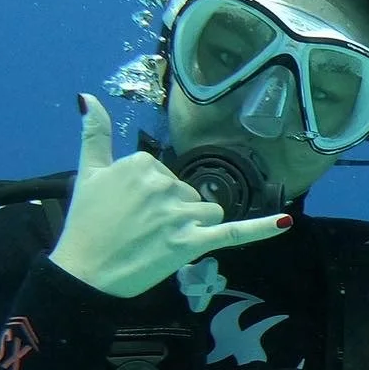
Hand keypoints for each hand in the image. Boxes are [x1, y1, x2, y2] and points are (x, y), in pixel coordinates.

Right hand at [50, 95, 288, 296]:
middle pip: (190, 194)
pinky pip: (233, 232)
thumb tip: (89, 97)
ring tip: (160, 241)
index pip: (166, 174)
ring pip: (208, 212)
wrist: (84, 272)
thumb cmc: (85, 224)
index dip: (153, 196)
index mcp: (143, 165)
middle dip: (173, 212)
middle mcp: (164, 186)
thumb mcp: (88, 173)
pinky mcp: (192, 243)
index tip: (131, 211)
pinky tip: (285, 221)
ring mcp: (180, 215)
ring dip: (193, 226)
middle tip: (141, 231)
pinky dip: (261, 228)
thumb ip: (94, 134)